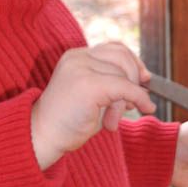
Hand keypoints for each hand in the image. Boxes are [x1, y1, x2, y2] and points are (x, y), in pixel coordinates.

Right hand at [31, 42, 155, 168]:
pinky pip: (124, 87)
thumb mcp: (93, 96)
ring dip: (127, 98)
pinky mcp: (87, 84)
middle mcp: (78, 57)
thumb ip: (112, 83)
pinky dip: (139, 98)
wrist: (42, 137)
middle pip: (122, 56)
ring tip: (112, 119)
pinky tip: (144, 108)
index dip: (133, 62)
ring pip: (123, 74)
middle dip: (134, 79)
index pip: (113, 48)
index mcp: (76, 57)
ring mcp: (81, 68)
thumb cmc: (68, 122)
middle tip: (128, 106)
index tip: (144, 79)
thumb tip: (144, 79)